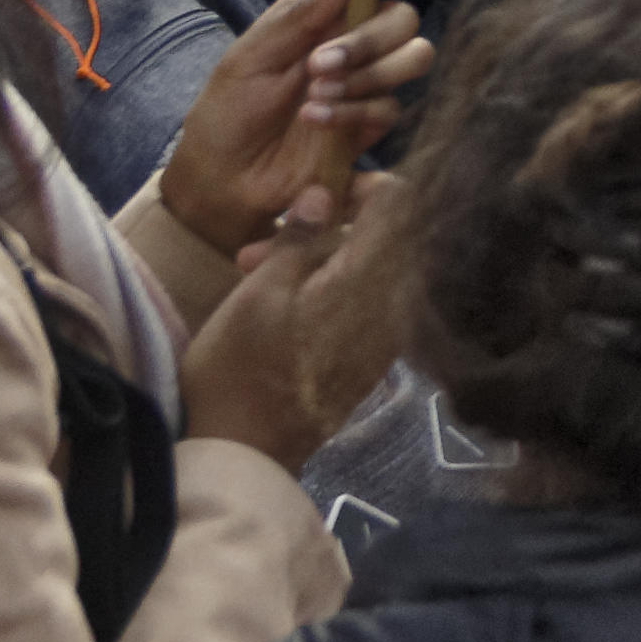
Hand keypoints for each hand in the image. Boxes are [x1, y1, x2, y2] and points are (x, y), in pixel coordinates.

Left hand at [157, 0, 430, 257]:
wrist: (224, 178)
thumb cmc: (229, 109)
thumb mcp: (251, 57)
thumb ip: (300, 14)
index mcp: (324, 13)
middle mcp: (354, 41)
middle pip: (403, 18)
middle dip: (369, 39)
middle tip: (319, 64)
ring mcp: (367, 82)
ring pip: (414, 57)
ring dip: (368, 74)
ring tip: (316, 94)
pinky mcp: (373, 122)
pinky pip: (391, 106)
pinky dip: (354, 111)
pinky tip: (316, 120)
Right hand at [177, 174, 415, 472]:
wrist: (247, 456)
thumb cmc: (241, 369)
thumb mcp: (258, 293)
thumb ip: (299, 238)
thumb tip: (325, 194)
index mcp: (373, 277)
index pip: (399, 200)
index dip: (359, 186)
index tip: (313, 198)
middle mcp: (397, 302)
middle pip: (382, 235)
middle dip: (324, 228)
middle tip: (258, 247)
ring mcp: (388, 334)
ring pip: (365, 270)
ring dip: (315, 261)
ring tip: (251, 273)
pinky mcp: (371, 358)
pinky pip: (361, 303)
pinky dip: (325, 292)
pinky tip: (277, 304)